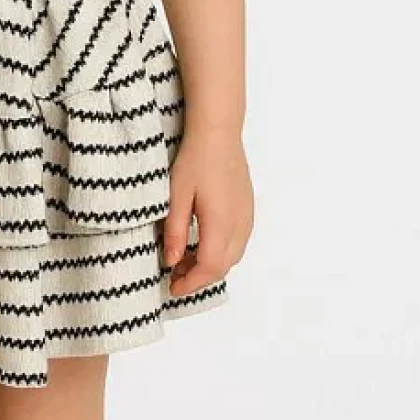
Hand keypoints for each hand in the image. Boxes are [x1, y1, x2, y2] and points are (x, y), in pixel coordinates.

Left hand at [161, 126, 253, 298]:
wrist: (218, 132)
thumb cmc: (196, 158)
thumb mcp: (175, 195)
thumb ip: (174, 231)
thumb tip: (172, 261)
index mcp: (222, 223)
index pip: (210, 268)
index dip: (191, 284)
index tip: (172, 288)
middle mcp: (240, 224)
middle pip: (223, 267)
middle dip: (199, 277)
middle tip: (174, 275)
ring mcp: (247, 216)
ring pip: (233, 256)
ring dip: (210, 265)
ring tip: (184, 259)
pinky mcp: (247, 208)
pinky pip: (238, 241)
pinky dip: (220, 251)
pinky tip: (202, 243)